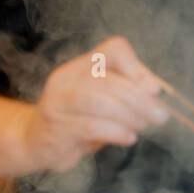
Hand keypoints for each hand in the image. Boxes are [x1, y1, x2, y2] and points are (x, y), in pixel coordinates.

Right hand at [24, 36, 168, 171]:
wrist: (33, 143)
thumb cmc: (76, 122)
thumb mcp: (103, 103)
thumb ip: (126, 92)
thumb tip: (153, 88)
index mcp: (81, 66)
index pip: (113, 49)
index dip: (136, 67)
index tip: (152, 90)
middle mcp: (67, 78)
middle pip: (110, 80)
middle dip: (141, 100)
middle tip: (160, 116)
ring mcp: (58, 102)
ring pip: (99, 101)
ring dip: (129, 116)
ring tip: (142, 127)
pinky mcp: (57, 128)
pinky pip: (91, 126)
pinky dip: (116, 132)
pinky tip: (128, 138)